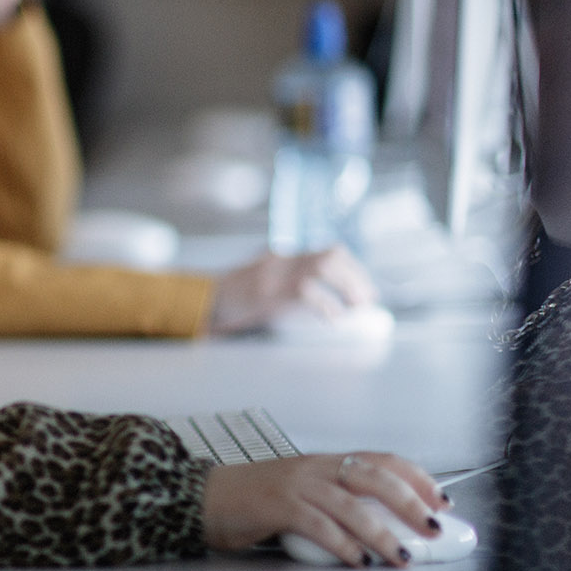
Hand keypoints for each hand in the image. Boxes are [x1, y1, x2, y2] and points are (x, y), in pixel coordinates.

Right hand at [202, 452, 449, 567]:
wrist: (203, 497)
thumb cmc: (251, 500)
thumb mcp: (300, 492)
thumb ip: (336, 504)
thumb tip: (380, 528)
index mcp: (323, 462)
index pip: (380, 460)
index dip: (416, 477)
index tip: (440, 498)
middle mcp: (314, 468)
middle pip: (374, 477)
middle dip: (410, 503)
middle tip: (431, 527)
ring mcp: (295, 485)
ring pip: (351, 505)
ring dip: (382, 533)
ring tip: (400, 555)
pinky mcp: (277, 506)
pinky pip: (319, 526)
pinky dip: (344, 545)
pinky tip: (358, 559)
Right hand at [208, 246, 376, 332]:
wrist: (203, 302)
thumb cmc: (234, 299)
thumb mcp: (262, 281)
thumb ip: (287, 282)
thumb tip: (324, 298)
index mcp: (282, 257)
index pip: (328, 251)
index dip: (353, 268)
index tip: (365, 288)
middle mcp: (281, 260)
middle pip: (331, 255)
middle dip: (356, 276)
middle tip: (367, 299)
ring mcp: (274, 274)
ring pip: (323, 266)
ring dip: (347, 285)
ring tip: (356, 306)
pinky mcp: (268, 292)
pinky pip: (306, 292)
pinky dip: (326, 305)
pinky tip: (333, 319)